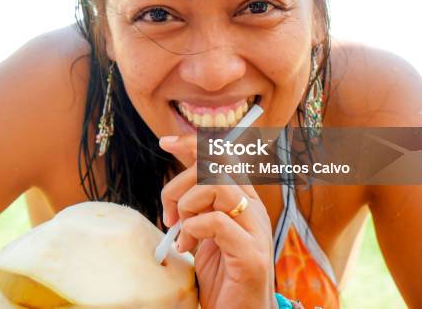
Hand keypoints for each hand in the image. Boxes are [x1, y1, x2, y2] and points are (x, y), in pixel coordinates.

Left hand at [160, 134, 275, 308]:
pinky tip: (188, 247)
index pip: (222, 156)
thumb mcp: (203, 233)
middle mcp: (254, 210)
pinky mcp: (251, 256)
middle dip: (180, 183)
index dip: (193, 144)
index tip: (165, 142)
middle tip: (169, 215)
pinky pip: (216, 222)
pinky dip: (192, 230)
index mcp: (244, 202)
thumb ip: (197, 207)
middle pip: (216, 165)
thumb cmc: (222, 277)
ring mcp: (256, 232)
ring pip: (219, 186)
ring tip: (181, 232)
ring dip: (188, 206)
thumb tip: (175, 184)